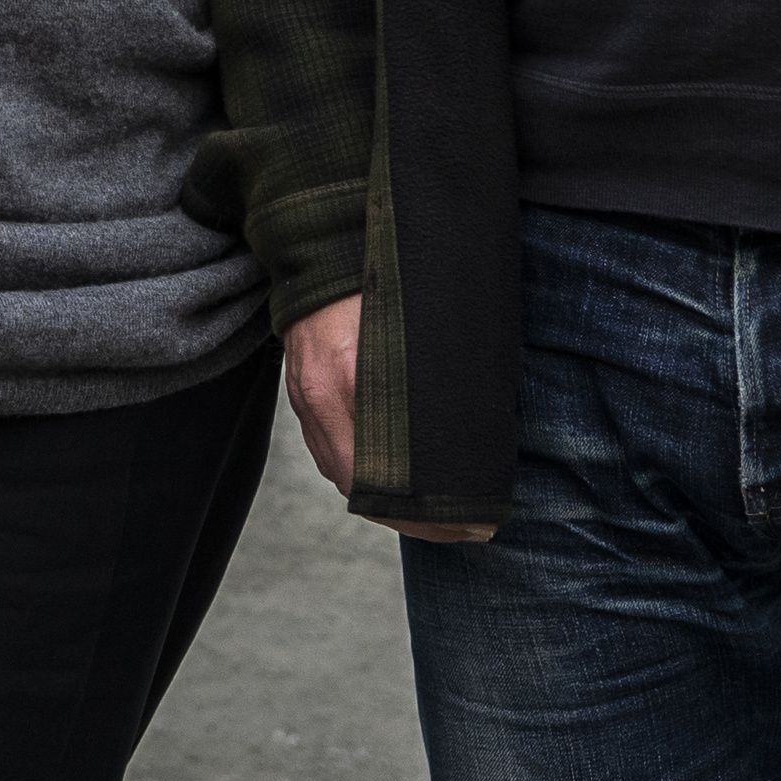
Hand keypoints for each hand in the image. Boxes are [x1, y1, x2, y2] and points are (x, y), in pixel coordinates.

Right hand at [280, 297, 490, 538]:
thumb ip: (433, 368)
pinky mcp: (301, 396)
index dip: (425, 513)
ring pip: (342, 475)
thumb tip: (479, 419)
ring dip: (386, 501)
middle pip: (361, 489)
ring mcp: (304, 398)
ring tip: (433, 515)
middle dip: (413, 519)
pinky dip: (360, 475)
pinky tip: (391, 483)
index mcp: (348, 378)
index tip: (471, 525)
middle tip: (462, 530)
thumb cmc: (375, 279)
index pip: (379, 478)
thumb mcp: (414, 321)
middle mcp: (319, 397)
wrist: (317, 251)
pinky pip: (328, 453)